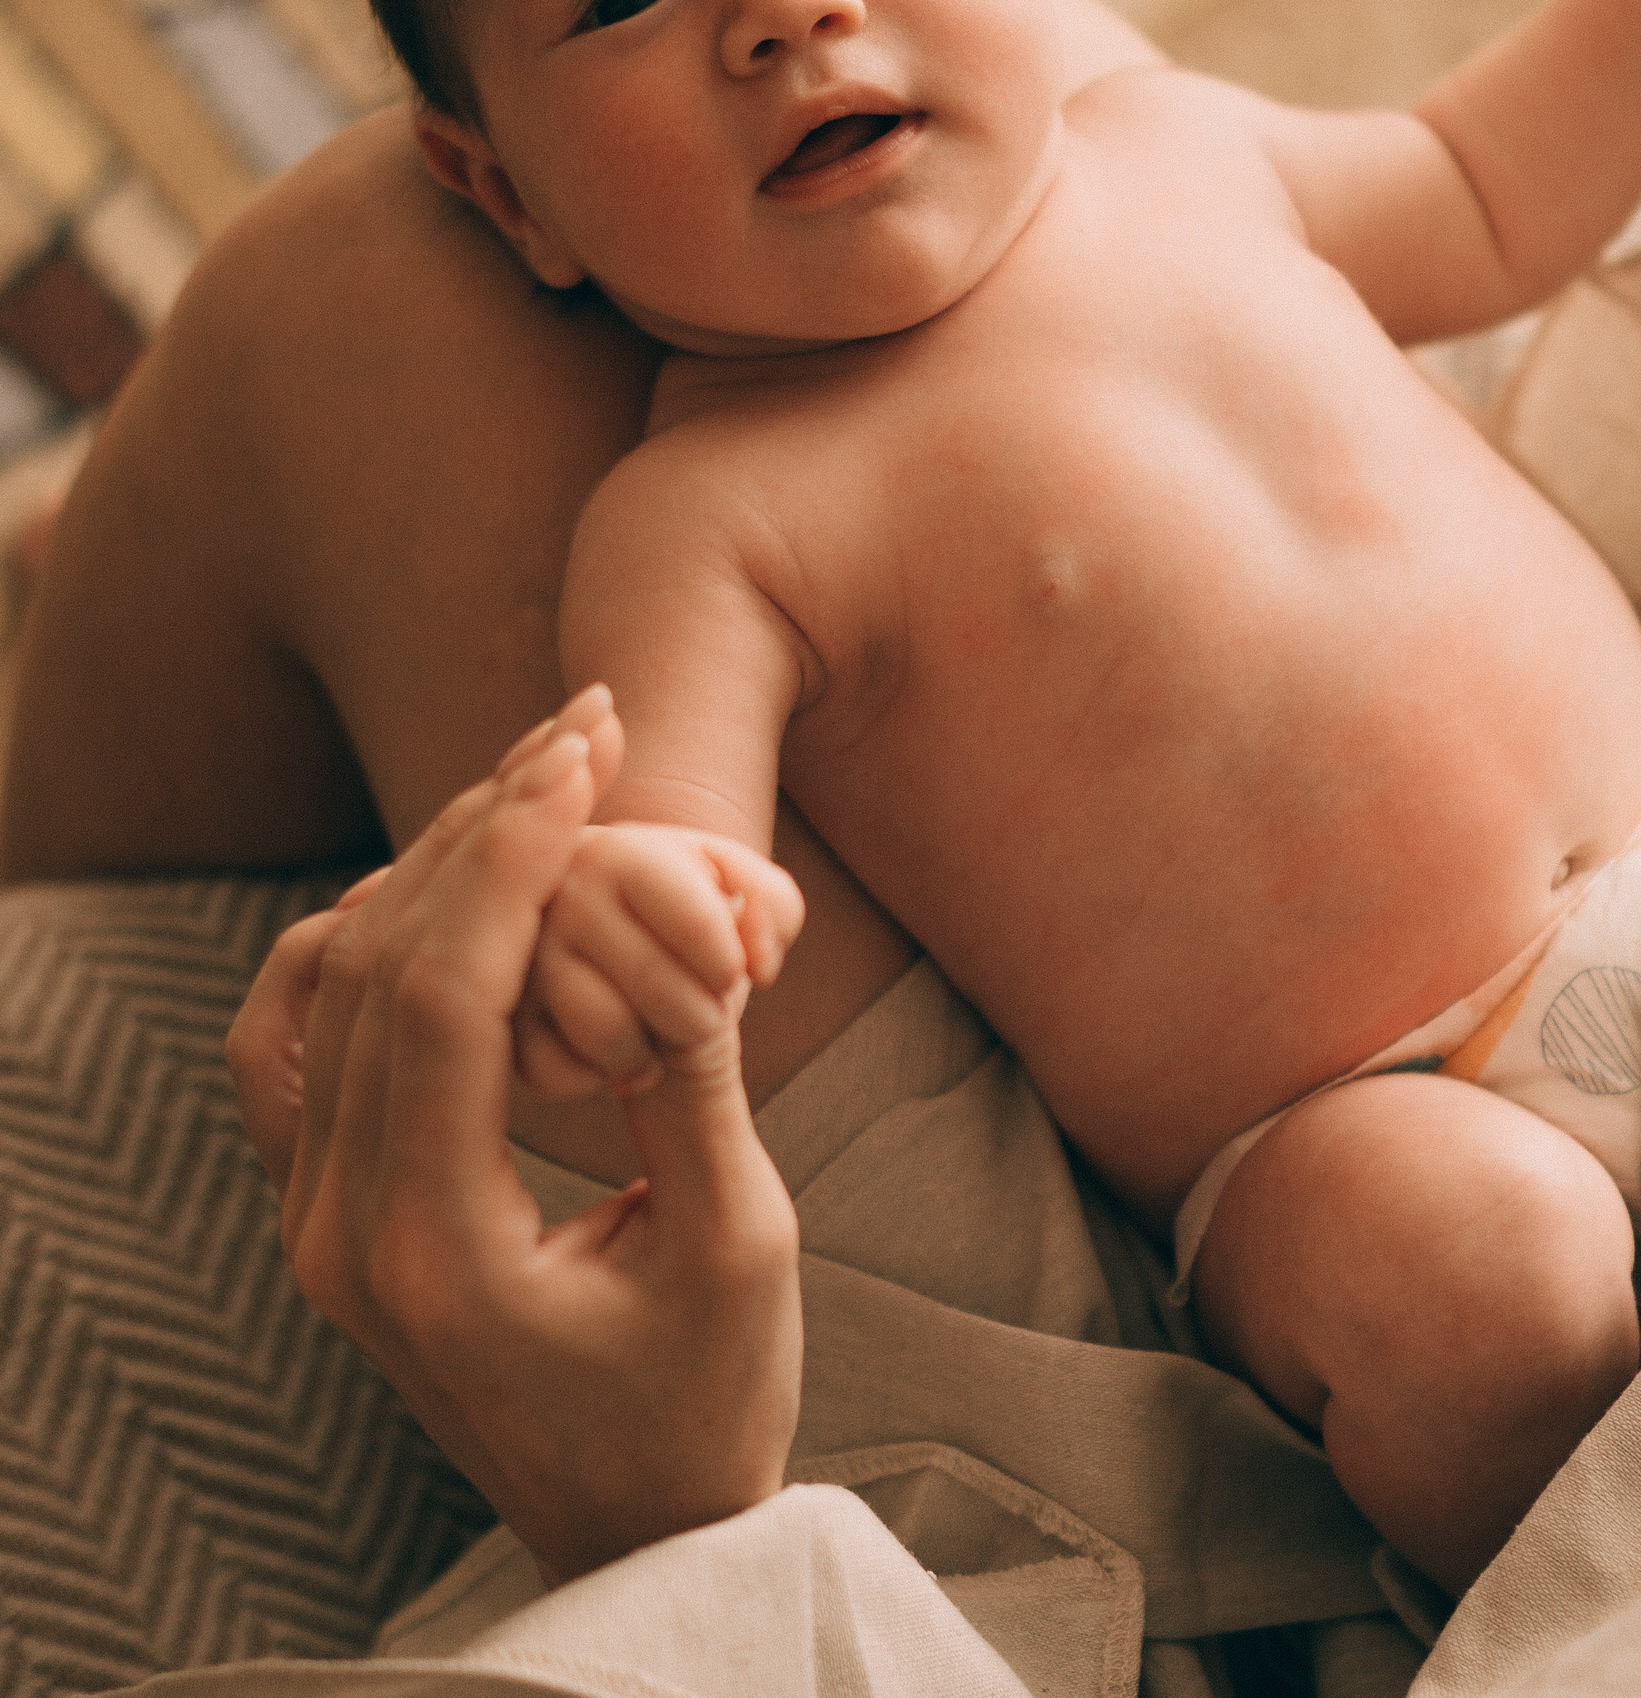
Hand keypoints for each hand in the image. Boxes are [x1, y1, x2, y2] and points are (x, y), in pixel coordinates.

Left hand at [226, 690, 801, 1584]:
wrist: (634, 1526)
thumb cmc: (706, 1400)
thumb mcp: (736, 1246)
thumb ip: (695, 1086)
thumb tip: (692, 928)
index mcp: (429, 1246)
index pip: (440, 993)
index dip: (513, 849)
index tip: (589, 749)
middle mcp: (337, 1232)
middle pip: (373, 966)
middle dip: (481, 823)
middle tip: (583, 726)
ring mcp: (315, 1227)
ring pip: (324, 990)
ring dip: (425, 869)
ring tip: (531, 783)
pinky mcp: (329, 1217)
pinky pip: (292, 1048)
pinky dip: (352, 947)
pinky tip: (431, 891)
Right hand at [518, 696, 803, 1099]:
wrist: (621, 940)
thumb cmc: (692, 912)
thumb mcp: (748, 892)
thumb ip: (772, 909)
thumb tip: (754, 963)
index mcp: (621, 848)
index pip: (700, 921)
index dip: (727, 963)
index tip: (730, 972)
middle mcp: (554, 891)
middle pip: (655, 984)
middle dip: (698, 1017)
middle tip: (699, 1014)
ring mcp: (514, 954)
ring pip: (604, 1033)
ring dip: (646, 1053)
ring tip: (654, 1036)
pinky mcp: (492, 1014)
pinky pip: (553, 1073)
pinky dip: (590, 1079)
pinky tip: (602, 1057)